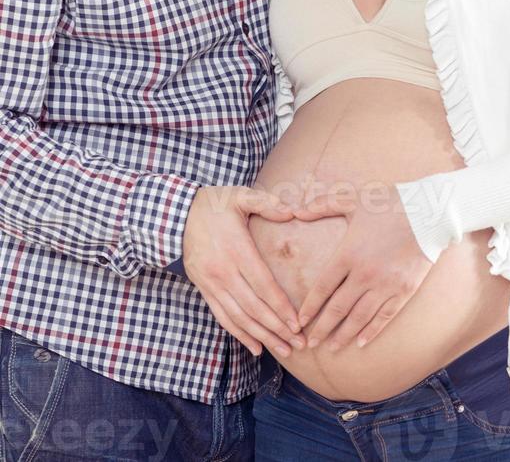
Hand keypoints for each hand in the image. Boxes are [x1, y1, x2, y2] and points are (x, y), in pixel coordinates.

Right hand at [182, 184, 305, 357]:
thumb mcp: (239, 195)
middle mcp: (223, 272)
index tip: (297, 322)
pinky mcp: (204, 290)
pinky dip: (240, 334)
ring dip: (262, 336)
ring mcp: (212, 284)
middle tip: (299, 344)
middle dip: (277, 328)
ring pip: (240, 317)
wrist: (174, 215)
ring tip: (284, 350)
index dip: (280, 306)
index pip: (263, 284)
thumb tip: (291, 212)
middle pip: (254, 307)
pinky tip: (256, 347)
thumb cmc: (213, 204)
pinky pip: (223, 317)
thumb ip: (266, 202)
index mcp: (236, 249)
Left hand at [291, 182, 433, 351]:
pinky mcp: (404, 291)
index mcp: (349, 254)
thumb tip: (298, 210)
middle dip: (322, 327)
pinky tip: (361, 342)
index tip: (300, 320)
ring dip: (344, 334)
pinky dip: (372, 331)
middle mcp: (364, 274)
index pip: (323, 287)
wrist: (429, 213)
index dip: (310, 306)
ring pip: (360, 317)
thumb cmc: (388, 203)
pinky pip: (384, 316)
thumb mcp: (353, 199)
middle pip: (338, 308)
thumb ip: (323, 205)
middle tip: (310, 343)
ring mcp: (385, 285)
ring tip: (332, 347)